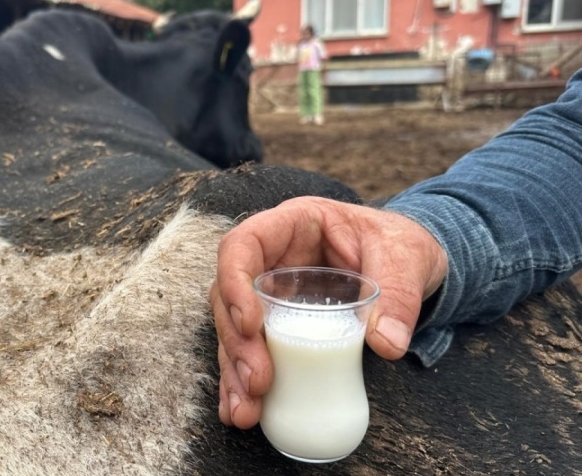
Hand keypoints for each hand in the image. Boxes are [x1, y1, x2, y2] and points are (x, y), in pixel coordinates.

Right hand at [211, 196, 447, 428]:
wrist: (409, 265)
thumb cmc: (400, 247)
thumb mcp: (407, 259)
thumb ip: (398, 295)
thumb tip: (387, 344)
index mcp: (293, 225)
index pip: (243, 244)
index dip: (235, 282)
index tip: (252, 325)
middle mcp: (270, 260)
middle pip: (229, 296)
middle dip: (237, 343)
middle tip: (257, 381)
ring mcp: (269, 295)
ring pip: (233, 331)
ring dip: (234, 372)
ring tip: (245, 411)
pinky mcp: (276, 326)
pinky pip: (251, 352)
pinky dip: (244, 383)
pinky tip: (243, 412)